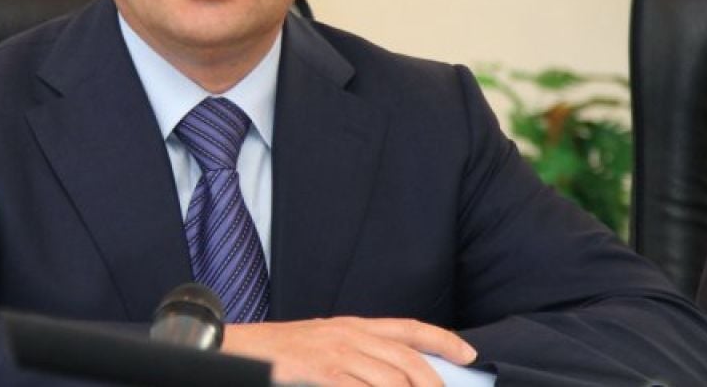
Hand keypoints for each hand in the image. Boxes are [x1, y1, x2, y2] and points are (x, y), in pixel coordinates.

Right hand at [221, 316, 476, 386]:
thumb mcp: (324, 345)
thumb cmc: (281, 353)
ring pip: (391, 376)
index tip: (468, 354)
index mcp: (354, 325)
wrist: (238, 346)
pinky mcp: (320, 368)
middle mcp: (350, 333)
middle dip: (434, 382)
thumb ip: (358, 356)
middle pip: (408, 357)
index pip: (409, 327)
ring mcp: (335, 350)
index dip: (442, 339)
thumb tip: (393, 376)